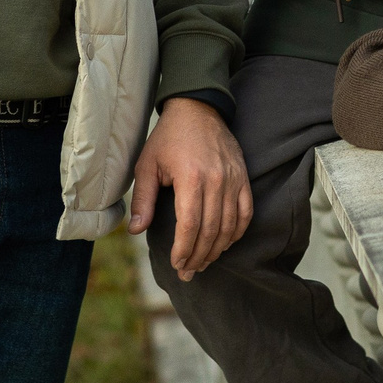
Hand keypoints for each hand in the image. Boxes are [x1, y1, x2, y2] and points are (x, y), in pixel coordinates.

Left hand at [128, 96, 251, 280]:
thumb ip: (143, 200)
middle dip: (198, 257)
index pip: (190, 226)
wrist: (197, 109)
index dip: (184, 250)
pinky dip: (237, 232)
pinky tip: (225, 244)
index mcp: (191, 178)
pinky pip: (245, 212)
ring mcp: (233, 179)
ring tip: (203, 263)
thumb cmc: (168, 137)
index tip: (177, 266)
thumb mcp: (147, 165)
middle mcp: (216, 181)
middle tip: (188, 273)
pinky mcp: (243, 177)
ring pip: (229, 226)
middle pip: (211, 231)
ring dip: (216, 250)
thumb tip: (136, 231)